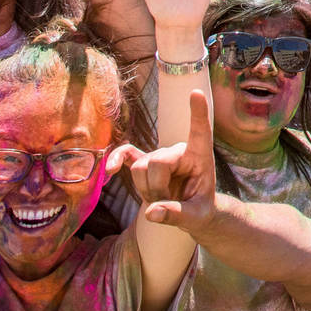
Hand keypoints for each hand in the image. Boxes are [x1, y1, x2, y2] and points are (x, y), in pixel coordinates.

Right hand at [124, 90, 221, 234]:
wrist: (190, 212)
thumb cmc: (199, 209)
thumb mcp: (197, 217)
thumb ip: (177, 215)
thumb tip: (152, 212)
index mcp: (200, 156)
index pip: (199, 131)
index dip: (197, 113)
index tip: (196, 92)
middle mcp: (179, 150)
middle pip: (156, 162)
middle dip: (157, 189)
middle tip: (167, 205)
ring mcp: (160, 155)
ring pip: (140, 167)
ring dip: (145, 190)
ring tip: (160, 201)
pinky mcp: (145, 162)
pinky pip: (127, 155)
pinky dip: (117, 160)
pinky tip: (111, 170)